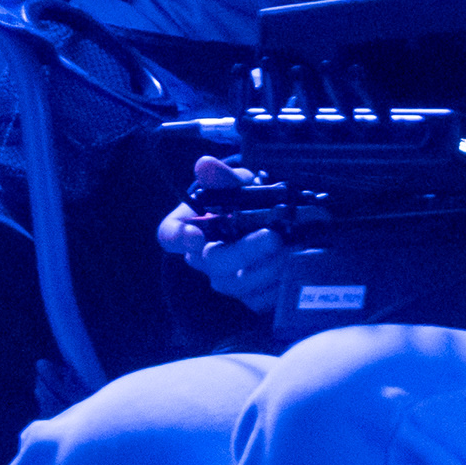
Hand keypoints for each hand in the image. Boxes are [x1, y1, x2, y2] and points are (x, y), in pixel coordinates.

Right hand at [156, 157, 288, 315]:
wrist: (264, 224)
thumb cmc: (240, 202)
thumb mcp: (234, 185)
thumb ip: (222, 178)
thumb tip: (205, 164)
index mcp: (190, 227)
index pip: (170, 235)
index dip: (179, 238)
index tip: (195, 235)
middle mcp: (202, 257)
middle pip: (213, 261)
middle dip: (245, 251)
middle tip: (273, 237)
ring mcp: (225, 280)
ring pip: (238, 284)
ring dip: (268, 268)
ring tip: (293, 249)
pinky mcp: (248, 297)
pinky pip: (259, 300)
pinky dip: (279, 285)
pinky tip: (295, 267)